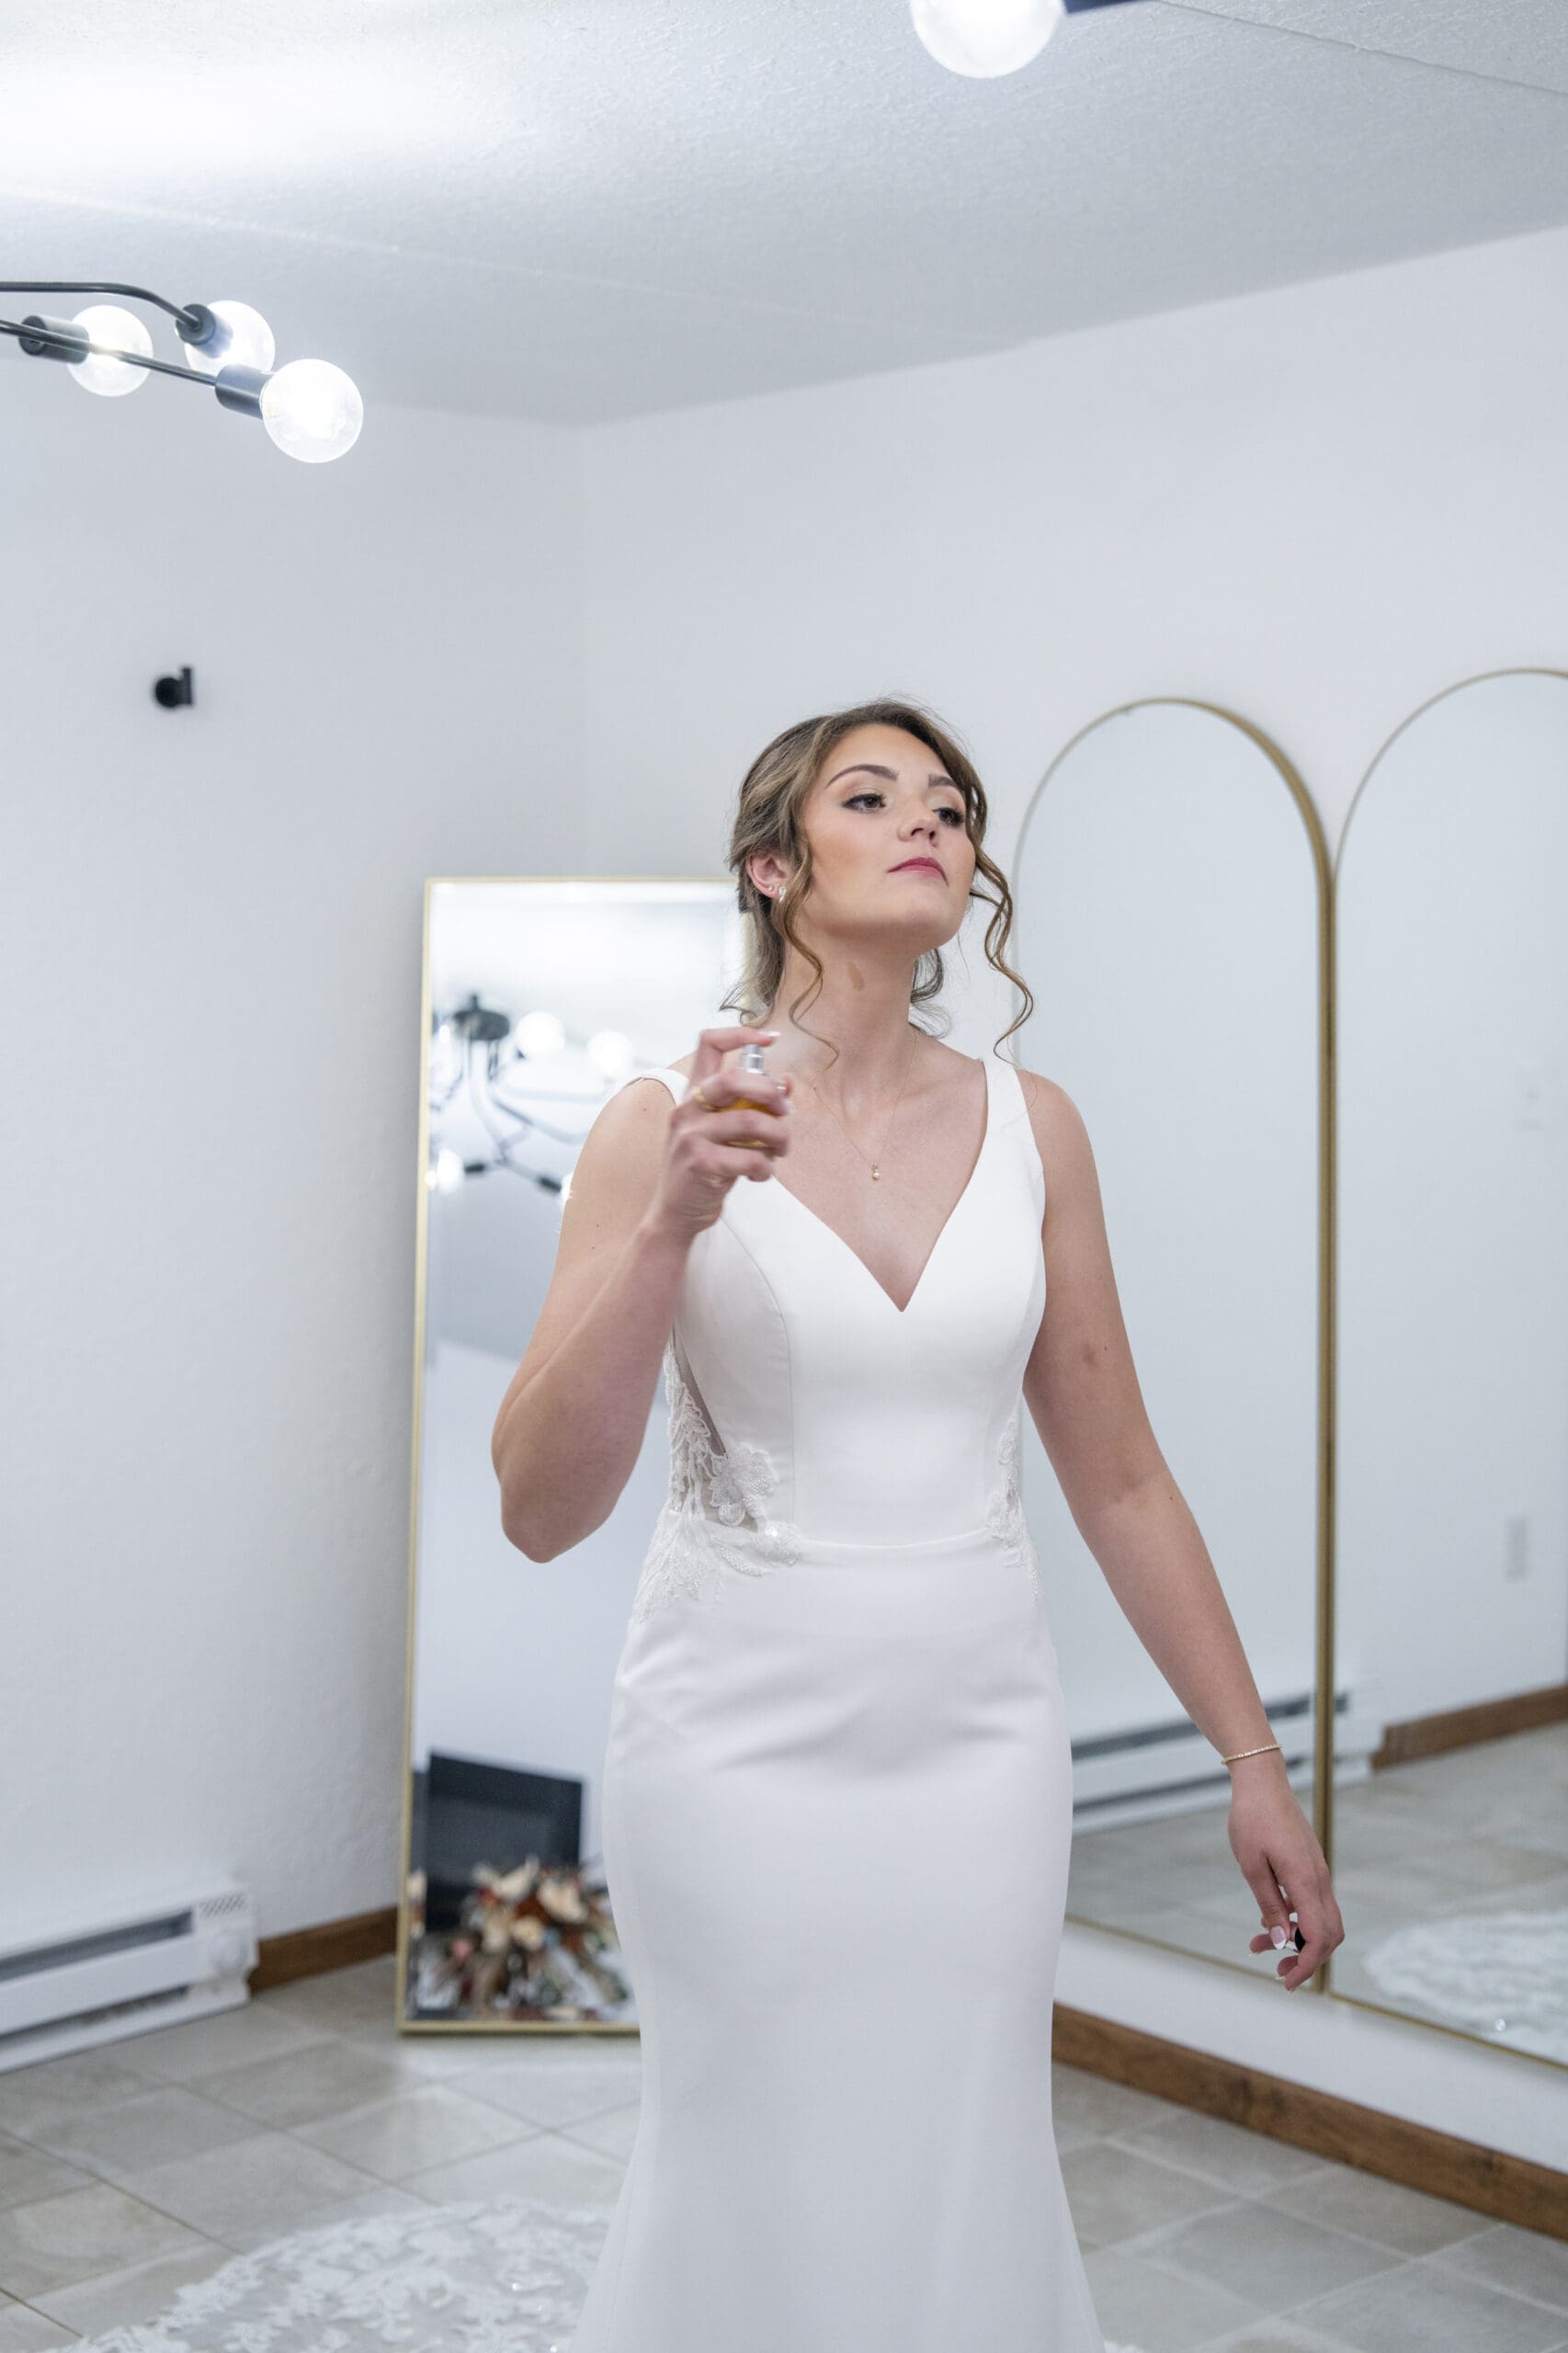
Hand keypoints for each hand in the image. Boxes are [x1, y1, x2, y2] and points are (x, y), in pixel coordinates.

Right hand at [648, 1023, 794, 1239]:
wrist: (676, 1213)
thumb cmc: (705, 1169)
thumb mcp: (724, 1133)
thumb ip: (751, 1108)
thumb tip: (787, 1083)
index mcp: (693, 1094)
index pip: (709, 1043)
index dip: (742, 1033)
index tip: (771, 1039)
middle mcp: (687, 1109)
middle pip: (734, 1078)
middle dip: (770, 1093)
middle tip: (785, 1114)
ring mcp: (691, 1135)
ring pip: (751, 1122)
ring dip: (779, 1137)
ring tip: (781, 1150)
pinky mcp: (700, 1163)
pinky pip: (750, 1158)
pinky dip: (765, 1168)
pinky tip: (760, 1174)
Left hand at [1227, 1760, 1344, 1990]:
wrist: (1262, 1782)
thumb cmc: (1251, 1820)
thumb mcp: (1251, 1867)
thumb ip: (1270, 1906)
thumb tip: (1283, 1942)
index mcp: (1305, 1880)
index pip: (1320, 1936)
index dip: (1307, 1965)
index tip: (1288, 1982)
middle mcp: (1319, 1878)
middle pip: (1329, 1934)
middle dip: (1307, 1959)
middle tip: (1278, 1972)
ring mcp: (1317, 1871)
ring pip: (1321, 1919)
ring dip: (1298, 1939)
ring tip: (1261, 1947)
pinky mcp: (1310, 1866)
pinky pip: (1312, 1902)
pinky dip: (1296, 1919)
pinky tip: (1271, 1920)